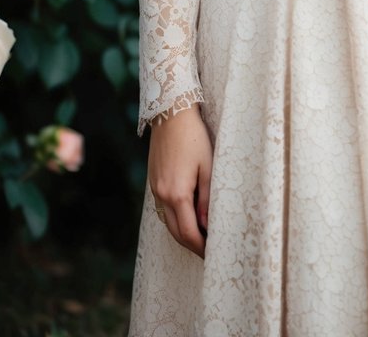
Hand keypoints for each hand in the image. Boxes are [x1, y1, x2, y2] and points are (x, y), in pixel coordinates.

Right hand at [148, 104, 211, 256]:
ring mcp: (155, 189)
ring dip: (184, 233)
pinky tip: (189, 216)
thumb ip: (206, 199)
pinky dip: (176, 218)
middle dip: (193, 245)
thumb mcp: (207, 167)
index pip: (189, 233)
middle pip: (176, 232)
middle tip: (209, 251)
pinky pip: (164, 208)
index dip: (201, 247)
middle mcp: (161, 195)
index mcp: (176, 194)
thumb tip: (207, 225)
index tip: (214, 254)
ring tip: (202, 236)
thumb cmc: (194, 137)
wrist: (170, 113)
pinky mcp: (153, 181)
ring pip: (168, 222)